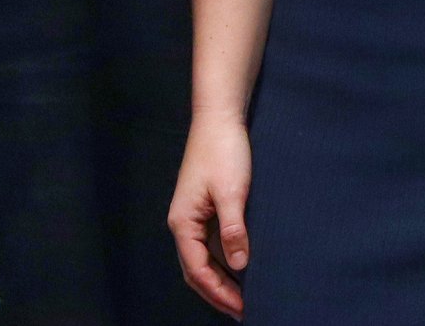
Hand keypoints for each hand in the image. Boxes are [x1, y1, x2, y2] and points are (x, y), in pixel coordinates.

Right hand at [169, 115, 252, 318]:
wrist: (219, 118)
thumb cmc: (223, 151)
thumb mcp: (231, 191)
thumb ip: (234, 229)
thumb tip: (240, 265)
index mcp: (183, 223)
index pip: (197, 270)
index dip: (219, 292)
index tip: (241, 307)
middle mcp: (183, 223)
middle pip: (195, 270)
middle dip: (216, 293)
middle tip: (241, 310)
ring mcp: (192, 216)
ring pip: (201, 259)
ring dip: (218, 280)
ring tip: (240, 297)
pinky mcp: (203, 208)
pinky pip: (208, 245)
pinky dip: (221, 262)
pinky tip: (238, 266)